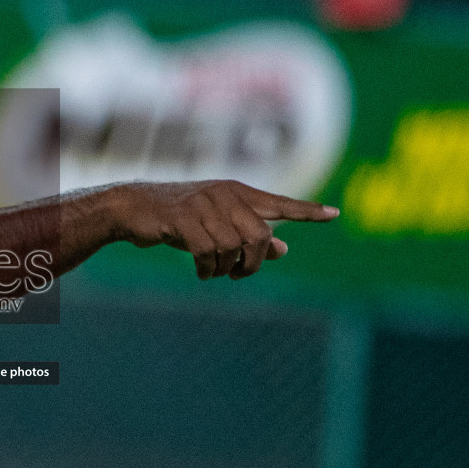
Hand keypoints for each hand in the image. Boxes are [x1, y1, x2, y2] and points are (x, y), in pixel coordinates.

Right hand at [112, 180, 338, 279]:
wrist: (134, 207)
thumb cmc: (180, 218)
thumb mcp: (218, 225)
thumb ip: (250, 235)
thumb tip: (283, 250)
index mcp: (238, 193)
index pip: (280, 204)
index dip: (307, 212)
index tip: (334, 215)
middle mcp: (226, 194)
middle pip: (259, 236)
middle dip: (253, 263)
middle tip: (239, 274)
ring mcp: (205, 204)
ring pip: (234, 247)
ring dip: (226, 268)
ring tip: (214, 272)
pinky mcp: (184, 218)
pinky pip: (209, 252)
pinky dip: (208, 269)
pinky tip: (202, 273)